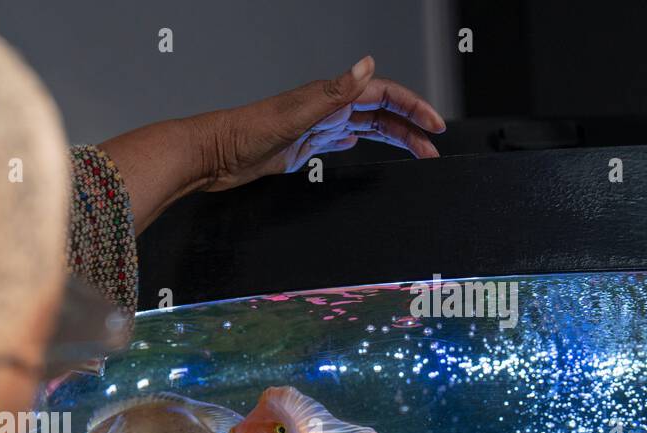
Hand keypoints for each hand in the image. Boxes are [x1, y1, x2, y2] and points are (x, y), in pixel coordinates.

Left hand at [100, 56, 445, 232]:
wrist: (211, 155)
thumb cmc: (243, 133)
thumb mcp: (295, 112)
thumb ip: (333, 92)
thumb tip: (366, 64)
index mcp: (328, 97)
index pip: (382, 95)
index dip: (412, 107)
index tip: (435, 125)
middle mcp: (324, 108)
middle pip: (378, 114)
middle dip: (409, 128)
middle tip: (433, 147)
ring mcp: (312, 127)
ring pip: (362, 128)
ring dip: (390, 138)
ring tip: (414, 152)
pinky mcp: (299, 147)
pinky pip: (335, 142)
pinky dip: (354, 144)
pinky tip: (359, 148)